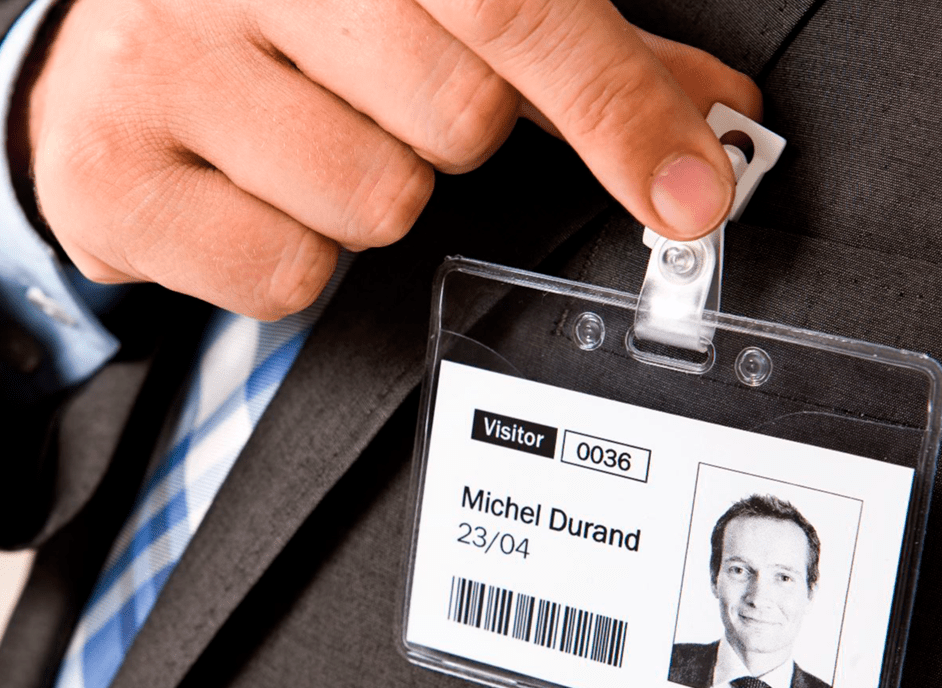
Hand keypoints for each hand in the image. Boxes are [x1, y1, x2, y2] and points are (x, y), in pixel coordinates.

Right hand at [24, 0, 760, 320]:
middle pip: (457, 121)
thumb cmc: (283, 27)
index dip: (617, 109)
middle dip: (447, 139)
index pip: (515, 6)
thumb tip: (703, 114)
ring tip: (303, 143)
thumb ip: (566, 54)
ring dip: (368, 199)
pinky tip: (252, 198)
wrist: (106, 62)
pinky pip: (287, 276)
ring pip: (375, 206)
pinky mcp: (116, 178)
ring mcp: (162, 65)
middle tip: (379, 99)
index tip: (689, 194)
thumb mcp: (423, 11)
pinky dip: (294, 259)